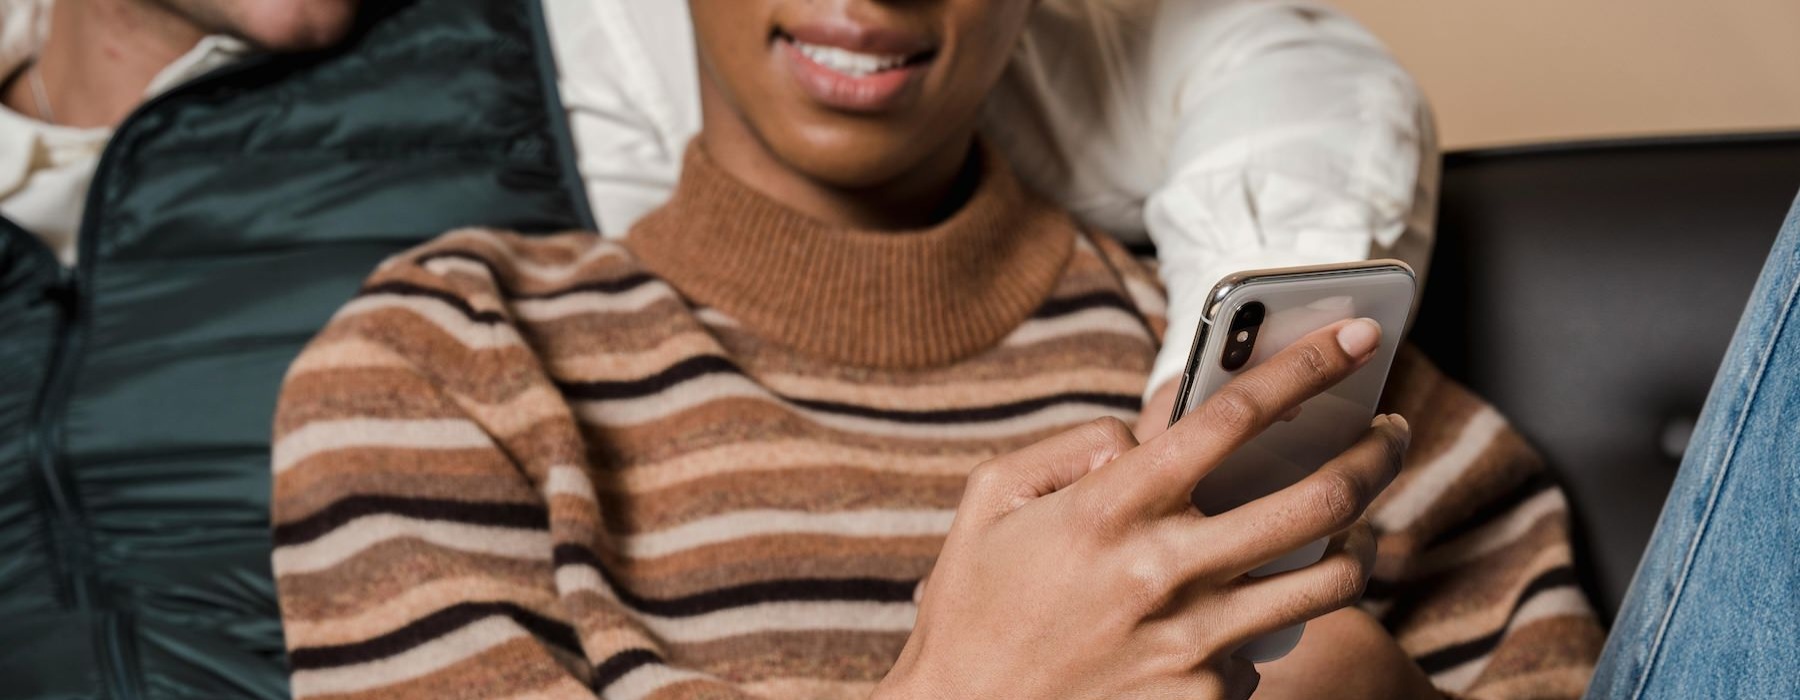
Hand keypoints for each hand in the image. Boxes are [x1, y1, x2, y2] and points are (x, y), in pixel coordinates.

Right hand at [876, 319, 1408, 699]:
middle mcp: (1164, 571)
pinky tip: (1238, 614)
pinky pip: (1268, 644)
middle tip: (1390, 432)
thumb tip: (1149, 434)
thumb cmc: (972, 608)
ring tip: (1356, 525)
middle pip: (1318, 500)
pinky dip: (1265, 620)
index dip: (1307, 364)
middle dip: (1375, 453)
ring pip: (1329, 580)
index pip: (1232, 416)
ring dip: (1361, 541)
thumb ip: (1072, 447)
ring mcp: (1194, 641)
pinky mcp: (1207, 696)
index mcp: (1110, 508)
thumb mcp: (990, 501)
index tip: (1356, 335)